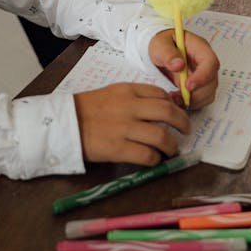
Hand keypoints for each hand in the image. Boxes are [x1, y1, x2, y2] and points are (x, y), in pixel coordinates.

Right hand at [74, 82, 189, 166]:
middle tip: (186, 130)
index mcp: (127, 90)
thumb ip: (133, 99)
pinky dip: (155, 160)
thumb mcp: (111, 94)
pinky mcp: (119, 149)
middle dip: (183, 122)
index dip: (173, 105)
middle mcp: (129, 107)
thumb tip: (156, 110)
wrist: (64, 123)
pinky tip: (154, 160)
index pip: (160, 94)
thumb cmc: (86, 109)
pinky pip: (147, 156)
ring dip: (171, 146)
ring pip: (162, 136)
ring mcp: (125, 128)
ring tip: (171, 150)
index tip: (175, 113)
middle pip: (168, 112)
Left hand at [149, 29, 218, 109]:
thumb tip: (179, 65)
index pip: (210, 62)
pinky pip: (202, 99)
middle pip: (212, 81)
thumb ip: (168, 53)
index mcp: (199, 47)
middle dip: (196, 93)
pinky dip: (191, 103)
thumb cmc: (162, 44)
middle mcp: (205, 62)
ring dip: (193, 100)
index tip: (187, 86)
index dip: (202, 76)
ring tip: (174, 98)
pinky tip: (177, 99)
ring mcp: (204, 75)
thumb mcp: (159, 44)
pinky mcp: (199, 86)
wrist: (160, 50)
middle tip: (177, 96)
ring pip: (208, 93)